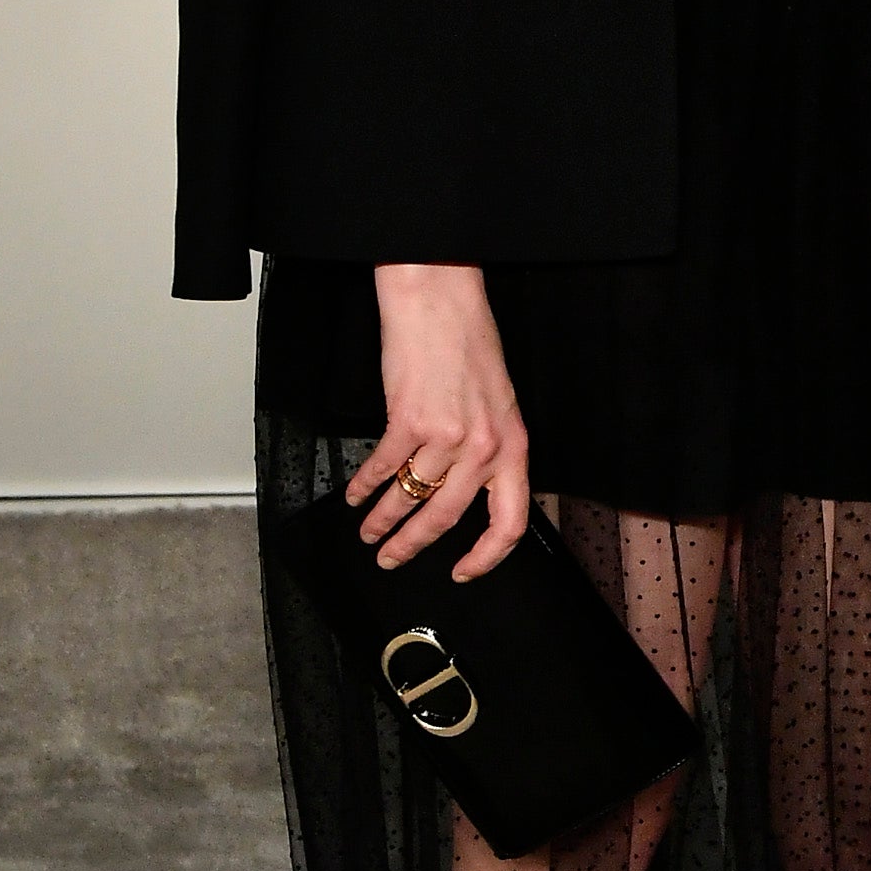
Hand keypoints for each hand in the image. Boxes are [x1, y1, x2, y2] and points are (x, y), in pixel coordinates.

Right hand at [351, 263, 530, 575]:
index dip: (487, 556)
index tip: (464, 571)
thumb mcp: (499, 404)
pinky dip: (364, 486)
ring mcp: (447, 436)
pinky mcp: (409, 420)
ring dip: (382, 521)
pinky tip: (355, 494)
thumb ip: (490, 450)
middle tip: (391, 559)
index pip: (510, 522)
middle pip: (447, 518)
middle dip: (413, 545)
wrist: (441, 299)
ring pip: (409, 497)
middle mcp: (485, 448)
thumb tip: (470, 491)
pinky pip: (382, 467)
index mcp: (514, 446)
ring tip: (367, 532)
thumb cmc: (469, 343)